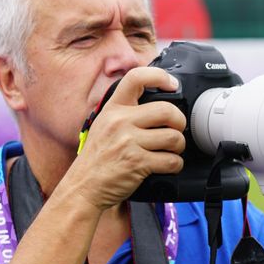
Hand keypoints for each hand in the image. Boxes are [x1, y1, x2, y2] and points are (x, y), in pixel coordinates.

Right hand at [65, 67, 186, 210]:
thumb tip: (158, 104)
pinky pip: (171, 160)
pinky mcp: (137, 163)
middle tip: (176, 129)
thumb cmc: (98, 157)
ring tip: (171, 150)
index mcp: (113, 108)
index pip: (136, 78)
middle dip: (179, 122)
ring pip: (173, 137)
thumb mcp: (104, 125)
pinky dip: (175, 164)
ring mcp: (128, 142)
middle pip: (167, 110)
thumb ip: (126, 112)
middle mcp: (120, 122)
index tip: (172, 84)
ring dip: (179, 146)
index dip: (159, 76)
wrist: (84, 187)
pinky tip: (167, 165)